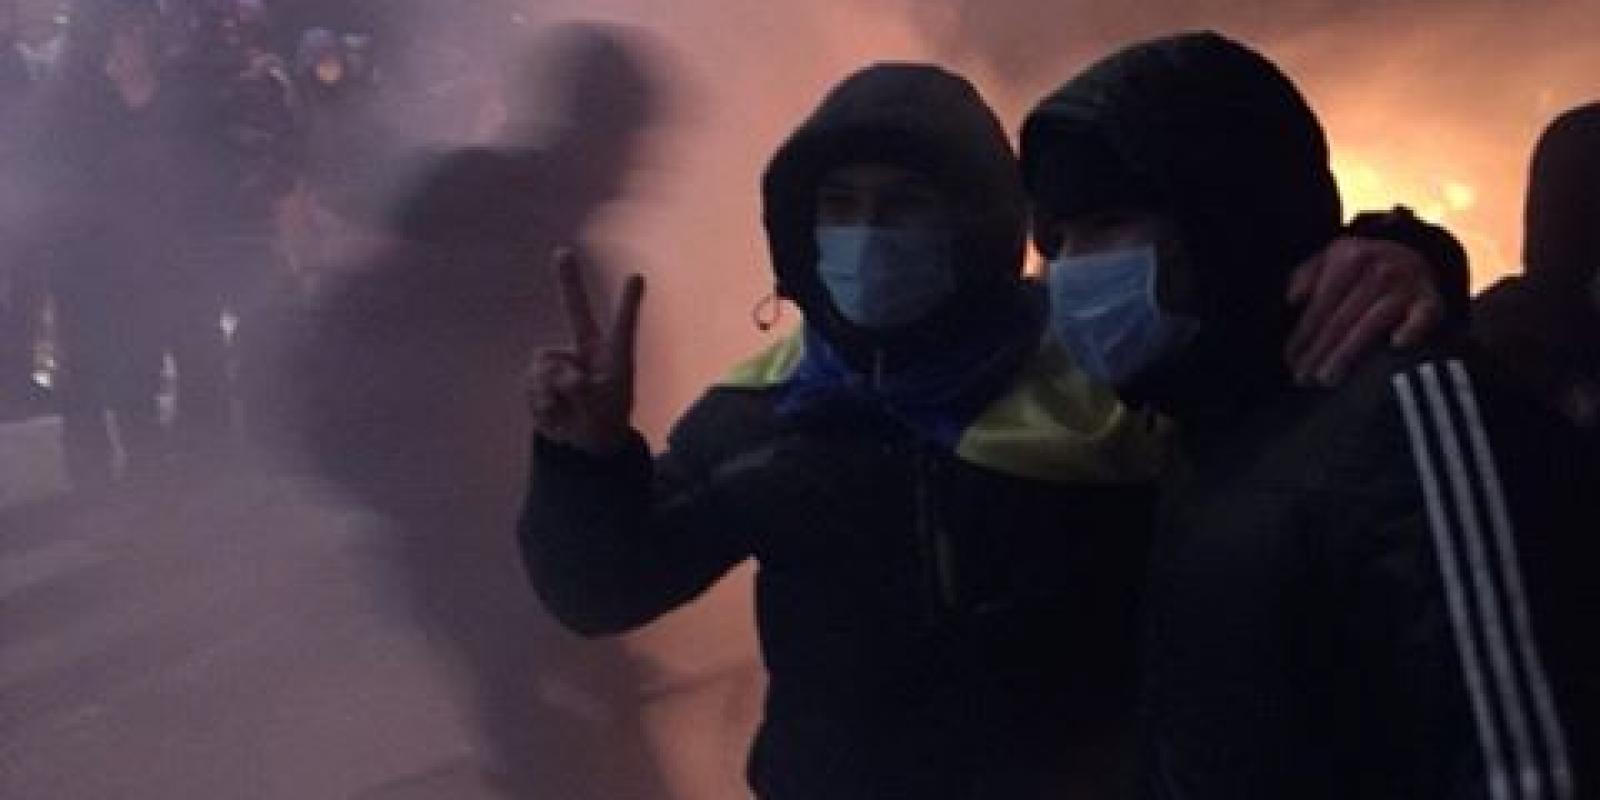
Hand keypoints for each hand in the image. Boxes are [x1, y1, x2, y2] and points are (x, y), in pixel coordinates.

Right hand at [528, 248, 645, 453]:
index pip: (622, 326)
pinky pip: (533, 384)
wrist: (583, 441)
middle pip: (576, 310)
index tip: (637, 277)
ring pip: (546, 366)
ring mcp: (560, 361)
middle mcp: (585, 350)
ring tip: (568, 408)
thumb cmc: (604, 420)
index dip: (629, 303)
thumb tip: (557, 375)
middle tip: (563, 252)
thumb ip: (581, 391)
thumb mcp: (600, 410)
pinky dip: (542, 403)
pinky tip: (553, 413)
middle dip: (568, 280)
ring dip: (554, 391)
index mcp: (612, 355)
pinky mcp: (538, 376)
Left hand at [1284, 236, 1443, 385]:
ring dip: (1347, 353)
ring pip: (1371, 323)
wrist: (1413, 256)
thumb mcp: (1331, 257)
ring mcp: (1407, 285)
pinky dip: (1413, 328)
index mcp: (1350, 257)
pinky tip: (1398, 344)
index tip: (1290, 360)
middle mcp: (1379, 269)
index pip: (1321, 304)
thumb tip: (1292, 299)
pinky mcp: (1430, 301)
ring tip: (1327, 378)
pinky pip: (1424, 316)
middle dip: (1319, 351)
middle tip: (1303, 378)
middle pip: (1341, 318)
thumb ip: (1306, 275)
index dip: (1302, 334)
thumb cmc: (1360, 267)